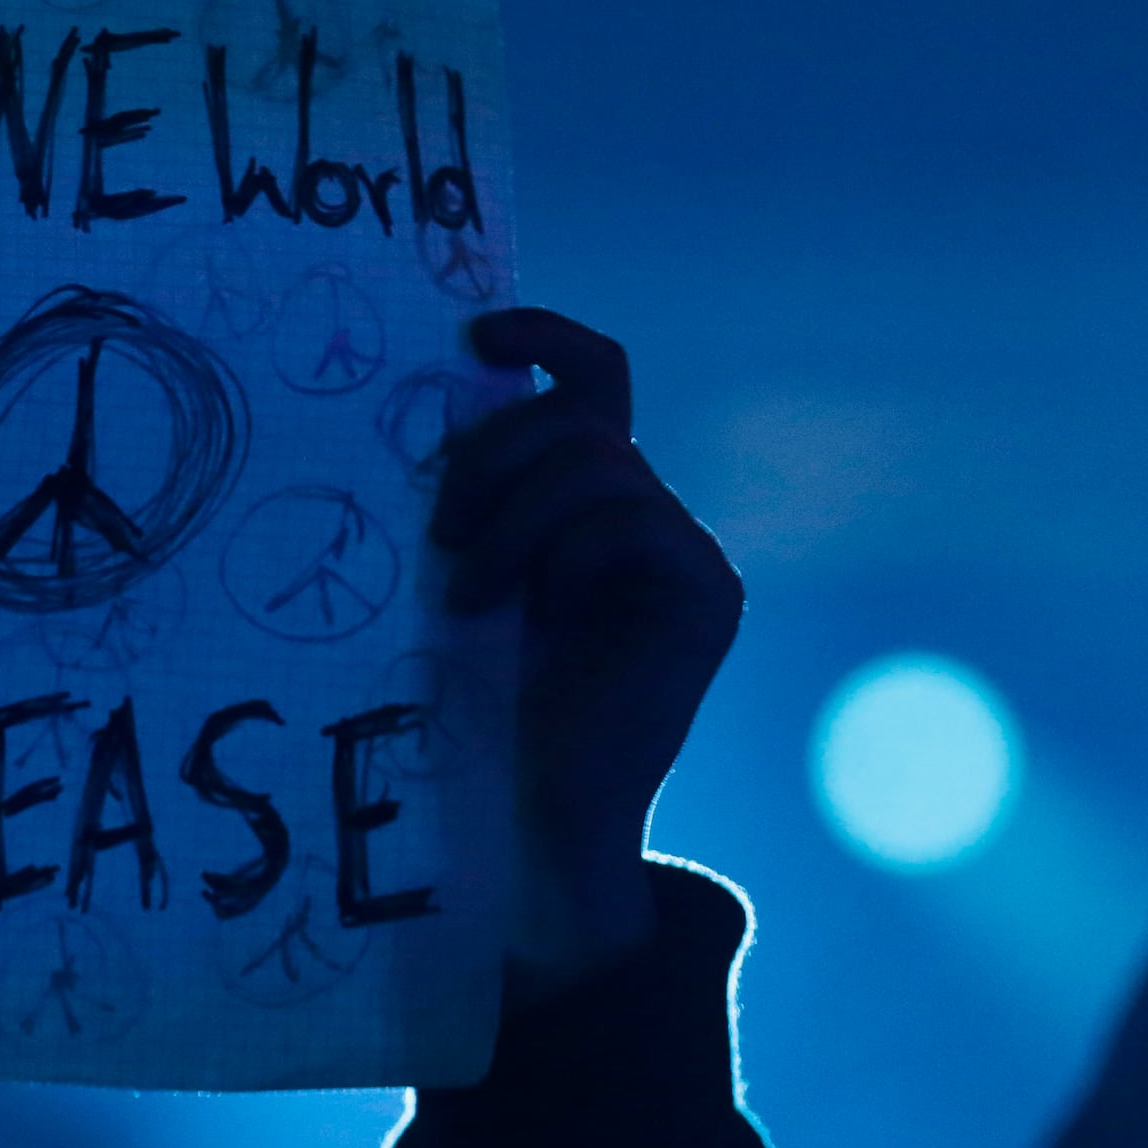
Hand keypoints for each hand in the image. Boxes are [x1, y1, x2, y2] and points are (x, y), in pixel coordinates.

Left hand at [432, 308, 739, 985]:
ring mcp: (688, 554)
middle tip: (441, 531)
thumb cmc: (488, 703)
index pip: (595, 380)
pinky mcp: (707, 594)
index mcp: (598, 503)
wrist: (540, 811)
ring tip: (469, 588)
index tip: (476, 335)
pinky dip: (557, 551)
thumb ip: (487, 499)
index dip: (546, 336)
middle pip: (583, 414)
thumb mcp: (477, 575)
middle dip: (494, 453)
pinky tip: (518, 610)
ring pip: (597, 460)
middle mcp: (654, 517)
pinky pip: (629, 517)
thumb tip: (440, 401)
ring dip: (512, 512)